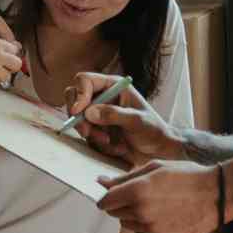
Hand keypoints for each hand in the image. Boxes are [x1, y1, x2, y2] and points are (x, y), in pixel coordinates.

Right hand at [64, 72, 182, 162]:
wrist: (159, 151)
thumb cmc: (153, 130)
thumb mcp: (137, 121)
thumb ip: (114, 115)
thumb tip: (89, 112)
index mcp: (113, 86)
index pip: (85, 80)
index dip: (79, 94)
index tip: (78, 111)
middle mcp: (102, 97)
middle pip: (73, 97)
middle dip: (78, 117)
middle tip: (87, 132)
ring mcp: (97, 114)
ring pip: (78, 120)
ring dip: (91, 134)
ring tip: (110, 142)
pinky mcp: (96, 130)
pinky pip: (86, 136)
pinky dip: (98, 144)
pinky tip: (116, 148)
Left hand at [97, 159, 219, 232]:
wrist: (217, 194)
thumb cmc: (187, 176)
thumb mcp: (155, 168)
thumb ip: (125, 177)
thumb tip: (101, 182)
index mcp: (137, 190)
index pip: (105, 201)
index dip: (107, 197)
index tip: (114, 195)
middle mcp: (141, 211)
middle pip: (114, 213)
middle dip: (121, 205)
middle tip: (140, 196)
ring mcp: (151, 228)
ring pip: (126, 225)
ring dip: (133, 217)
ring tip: (154, 206)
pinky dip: (143, 231)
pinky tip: (158, 220)